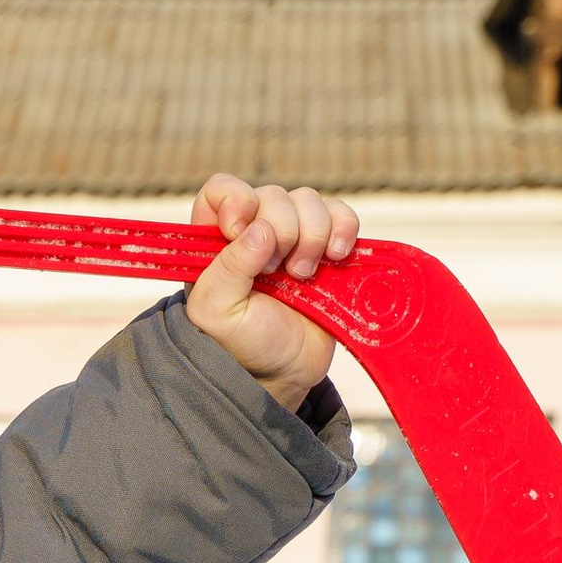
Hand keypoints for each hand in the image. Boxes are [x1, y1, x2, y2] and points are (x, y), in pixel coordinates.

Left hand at [183, 173, 357, 407]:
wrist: (284, 372)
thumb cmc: (241, 343)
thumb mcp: (217, 313)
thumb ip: (227, 269)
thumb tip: (260, 229)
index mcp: (217, 240)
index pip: (222, 190)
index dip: (236, 199)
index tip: (240, 229)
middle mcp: (255, 230)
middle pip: (272, 194)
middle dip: (280, 232)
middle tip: (275, 272)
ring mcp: (294, 236)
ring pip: (308, 200)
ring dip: (311, 236)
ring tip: (302, 276)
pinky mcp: (328, 246)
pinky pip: (341, 214)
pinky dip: (343, 229)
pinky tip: (335, 258)